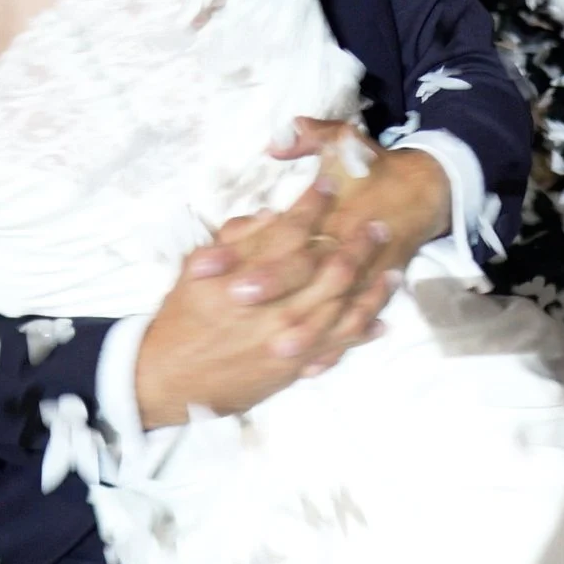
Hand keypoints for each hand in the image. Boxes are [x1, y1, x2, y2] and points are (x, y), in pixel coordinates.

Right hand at [135, 176, 383, 427]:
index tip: (329, 185)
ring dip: (373, 287)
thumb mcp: (196, 267)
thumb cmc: (180, 318)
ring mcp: (291, 339)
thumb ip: (237, 240)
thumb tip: (273, 216)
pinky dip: (362, 332)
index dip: (314, 203)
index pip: (293, 229)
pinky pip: (339, 347)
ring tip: (394, 269)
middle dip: (359, 243)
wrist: (169, 378)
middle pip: (332, 267)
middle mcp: (277, 306)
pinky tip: (380, 320)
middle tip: (378, 225)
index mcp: (249, 275)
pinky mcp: (295, 366)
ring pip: (346, 307)